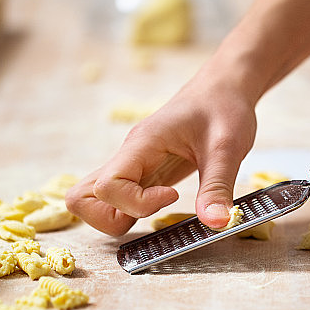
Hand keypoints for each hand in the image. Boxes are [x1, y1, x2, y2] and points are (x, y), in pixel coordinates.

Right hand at [66, 80, 256, 235]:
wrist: (223, 86)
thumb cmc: (223, 107)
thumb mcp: (228, 147)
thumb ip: (217, 187)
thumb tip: (215, 223)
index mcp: (142, 144)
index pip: (108, 185)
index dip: (138, 203)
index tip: (173, 194)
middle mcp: (127, 155)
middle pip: (82, 198)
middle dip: (112, 219)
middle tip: (155, 210)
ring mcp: (130, 165)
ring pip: (93, 201)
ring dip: (119, 217)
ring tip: (159, 206)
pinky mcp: (141, 172)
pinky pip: (116, 198)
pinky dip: (131, 211)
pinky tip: (162, 203)